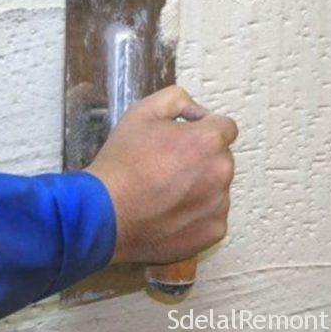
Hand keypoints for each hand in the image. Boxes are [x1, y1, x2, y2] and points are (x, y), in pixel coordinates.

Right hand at [86, 86, 237, 263]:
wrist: (105, 213)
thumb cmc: (122, 162)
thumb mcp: (142, 112)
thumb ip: (177, 98)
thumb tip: (197, 112)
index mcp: (209, 140)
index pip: (225, 127)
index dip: (203, 130)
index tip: (183, 140)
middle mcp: (222, 172)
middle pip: (221, 159)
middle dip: (202, 159)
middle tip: (168, 167)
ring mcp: (219, 205)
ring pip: (217, 189)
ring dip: (200, 187)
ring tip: (165, 194)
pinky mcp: (212, 232)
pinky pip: (212, 216)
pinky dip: (196, 215)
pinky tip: (169, 213)